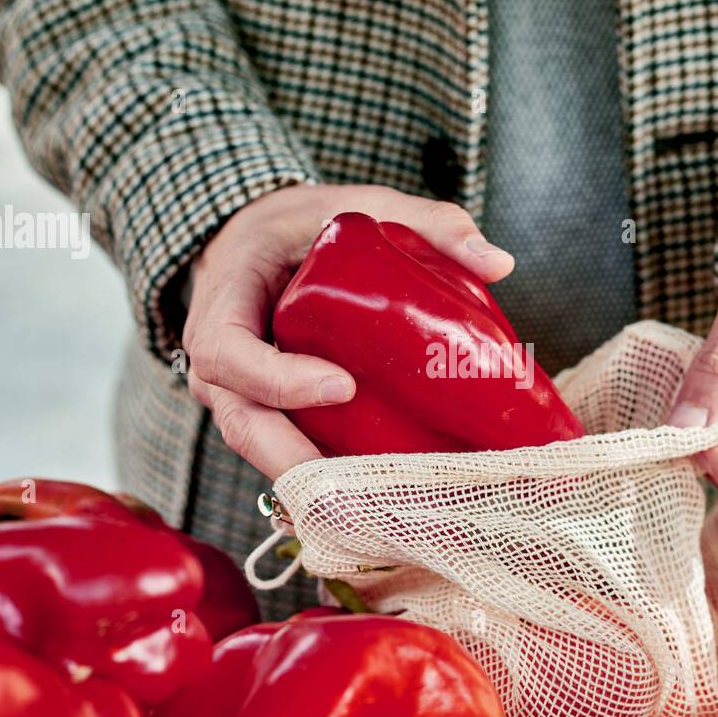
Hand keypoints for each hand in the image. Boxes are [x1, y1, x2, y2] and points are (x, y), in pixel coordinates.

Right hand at [183, 184, 512, 477]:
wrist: (255, 243)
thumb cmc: (301, 225)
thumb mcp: (356, 204)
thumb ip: (426, 223)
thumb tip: (499, 263)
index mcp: (226, 298)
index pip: (228, 352)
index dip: (277, 379)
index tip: (342, 386)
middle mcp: (218, 360)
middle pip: (241, 423)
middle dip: (293, 461)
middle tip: (357, 491)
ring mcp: (236, 394)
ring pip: (260, 449)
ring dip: (311, 483)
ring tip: (372, 512)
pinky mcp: (263, 414)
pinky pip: (282, 451)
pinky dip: (320, 479)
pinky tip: (372, 503)